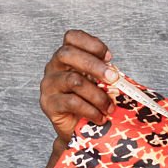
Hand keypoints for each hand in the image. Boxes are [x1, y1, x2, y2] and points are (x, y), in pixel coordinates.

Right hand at [39, 29, 117, 145]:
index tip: (109, 57)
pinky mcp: (48, 103)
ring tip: (109, 107)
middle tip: (113, 78)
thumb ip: (104, 75)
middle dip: (94, 65)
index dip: (91, 43)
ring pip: (74, 80)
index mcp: (66, 57)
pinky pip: (72, 102)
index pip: (71, 37)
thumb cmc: (89, 102)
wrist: (76, 130)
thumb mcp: (99, 83)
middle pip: (68, 54)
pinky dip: (90, 110)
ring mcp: (49, 85)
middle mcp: (53, 67)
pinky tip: (100, 117)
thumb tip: (118, 75)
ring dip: (97, 94)